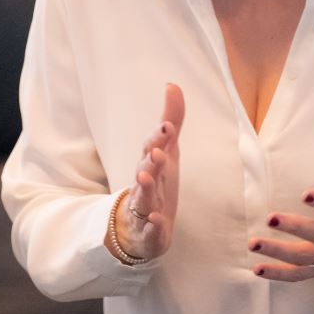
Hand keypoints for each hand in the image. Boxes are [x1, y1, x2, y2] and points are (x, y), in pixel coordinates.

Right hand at [110, 83, 184, 260]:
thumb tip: (173, 85)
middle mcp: (146, 182)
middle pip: (147, 169)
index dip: (159, 137)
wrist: (141, 227)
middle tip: (156, 151)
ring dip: (146, 186)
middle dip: (151, 159)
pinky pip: (151, 227)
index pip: (153, 146)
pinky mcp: (149, 229)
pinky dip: (153, 224)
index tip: (167, 125)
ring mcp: (146, 206)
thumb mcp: (168, 150)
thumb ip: (171, 120)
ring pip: (144, 196)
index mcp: (151, 163)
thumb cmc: (157, 182)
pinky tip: (156, 220)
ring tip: (145, 176)